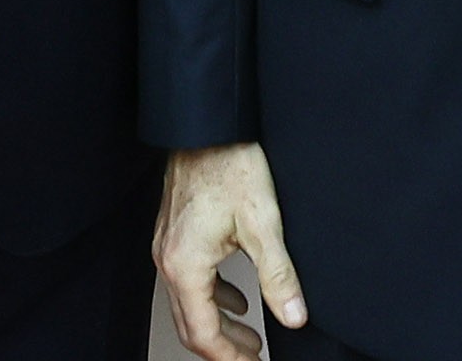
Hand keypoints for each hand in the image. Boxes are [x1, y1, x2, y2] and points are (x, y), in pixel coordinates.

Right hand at [155, 142, 307, 359]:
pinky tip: (237, 298)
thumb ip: (279, 275)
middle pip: (190, 325)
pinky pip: (188, 280)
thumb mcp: (263, 224)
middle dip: (224, 348)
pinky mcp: (174, 232)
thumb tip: (293, 316)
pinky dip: (212, 298)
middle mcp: (168, 259)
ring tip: (250, 337)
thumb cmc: (230, 164)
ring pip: (188, 304)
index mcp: (186, 265)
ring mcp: (167, 245)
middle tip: (254, 359)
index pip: (203, 333)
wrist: (206, 125)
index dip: (230, 358)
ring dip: (218, 325)